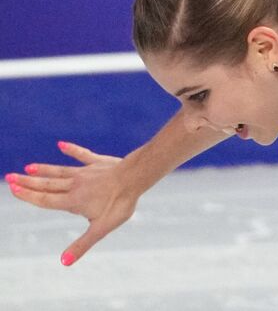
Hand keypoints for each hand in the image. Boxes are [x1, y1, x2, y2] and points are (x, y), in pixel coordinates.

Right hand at [6, 141, 137, 265]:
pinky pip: (82, 155)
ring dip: (43, 170)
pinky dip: (72, 150)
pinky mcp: (98, 162)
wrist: (136, 177)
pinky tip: (61, 144)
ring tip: (28, 168)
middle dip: (28, 182)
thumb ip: (82, 244)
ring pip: (59, 171)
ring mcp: (86, 172)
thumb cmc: (120, 203)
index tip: (12, 189)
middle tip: (9, 177)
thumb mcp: (101, 228)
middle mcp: (75, 185)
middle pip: (47, 185)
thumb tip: (64, 262)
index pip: (45, 200)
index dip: (28, 196)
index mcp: (73, 201)